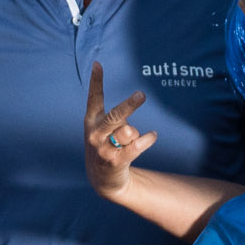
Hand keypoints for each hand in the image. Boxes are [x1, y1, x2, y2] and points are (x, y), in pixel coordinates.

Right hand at [84, 63, 158, 198]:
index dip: (96, 81)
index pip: (94, 98)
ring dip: (135, 134)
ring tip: (131, 139)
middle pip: (115, 116)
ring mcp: (104, 149)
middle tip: (142, 95)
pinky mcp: (115, 162)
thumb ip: (115, 117)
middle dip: (129, 106)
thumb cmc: (106, 146)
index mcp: (91, 121)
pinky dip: (148, 139)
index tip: (98, 64)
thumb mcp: (103, 129)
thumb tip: (132, 108)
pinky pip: (137, 146)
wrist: (102, 179)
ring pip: (129, 131)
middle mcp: (95, 134)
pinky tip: (152, 136)